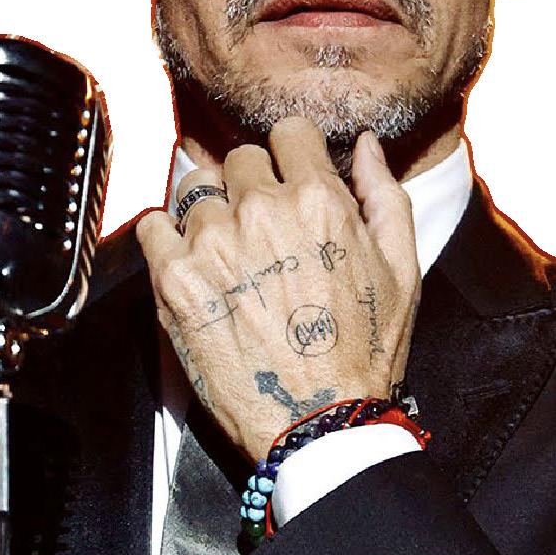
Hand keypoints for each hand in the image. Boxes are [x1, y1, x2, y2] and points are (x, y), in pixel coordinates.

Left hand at [136, 118, 421, 460]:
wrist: (320, 422)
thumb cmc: (363, 350)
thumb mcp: (401, 266)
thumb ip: (383, 191)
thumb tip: (365, 143)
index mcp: (317, 198)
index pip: (288, 132)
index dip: (291, 153)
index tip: (288, 177)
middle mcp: (261, 210)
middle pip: (239, 157)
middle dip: (250, 183)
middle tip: (260, 226)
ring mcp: (213, 242)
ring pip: (194, 185)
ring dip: (208, 207)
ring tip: (225, 247)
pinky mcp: (174, 279)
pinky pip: (154, 224)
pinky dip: (167, 237)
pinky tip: (192, 262)